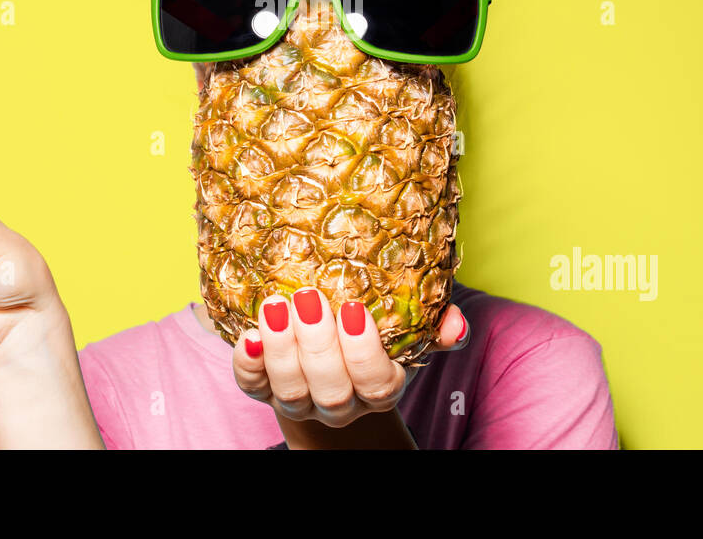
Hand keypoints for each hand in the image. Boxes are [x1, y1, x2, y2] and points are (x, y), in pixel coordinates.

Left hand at [232, 288, 468, 431]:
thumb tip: (455, 322)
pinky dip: (247, 364)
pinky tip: (247, 335)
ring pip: (290, 391)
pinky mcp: (263, 391)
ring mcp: (300, 401)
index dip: (363, 352)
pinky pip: (251, 387)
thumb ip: (435, 327)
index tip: (354, 310)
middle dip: (318, 345)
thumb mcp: (409, 332)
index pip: (376, 384)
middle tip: (309, 297)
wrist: (330, 363)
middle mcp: (340, 404)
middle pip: (331, 390)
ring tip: (275, 304)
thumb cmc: (375, 336)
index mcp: (378, 389)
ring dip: (281, 348)